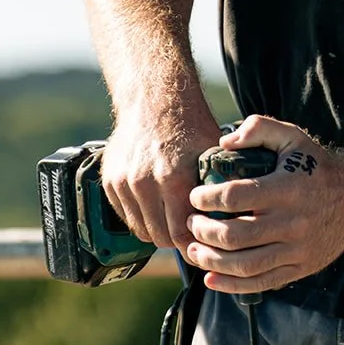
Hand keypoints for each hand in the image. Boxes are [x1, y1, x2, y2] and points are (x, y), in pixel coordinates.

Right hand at [100, 109, 218, 253]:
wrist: (156, 99)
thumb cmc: (190, 126)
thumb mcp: (214, 155)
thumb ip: (218, 188)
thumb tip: (233, 221)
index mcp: (173, 179)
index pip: (181, 236)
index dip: (194, 244)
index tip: (203, 245)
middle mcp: (144, 183)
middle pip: (160, 238)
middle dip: (177, 240)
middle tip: (191, 235)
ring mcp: (124, 182)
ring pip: (141, 230)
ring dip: (157, 230)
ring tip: (174, 221)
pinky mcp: (110, 181)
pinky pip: (125, 216)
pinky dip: (140, 216)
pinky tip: (156, 206)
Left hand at [185, 115, 343, 291]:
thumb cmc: (317, 166)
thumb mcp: (292, 136)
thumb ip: (258, 128)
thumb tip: (224, 143)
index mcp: (287, 188)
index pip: (234, 197)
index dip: (206, 198)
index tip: (195, 197)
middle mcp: (293, 222)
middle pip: (235, 235)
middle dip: (203, 231)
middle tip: (191, 223)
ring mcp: (298, 249)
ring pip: (245, 265)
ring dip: (211, 261)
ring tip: (194, 250)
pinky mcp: (301, 268)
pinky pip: (262, 283)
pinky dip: (232, 285)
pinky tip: (211, 278)